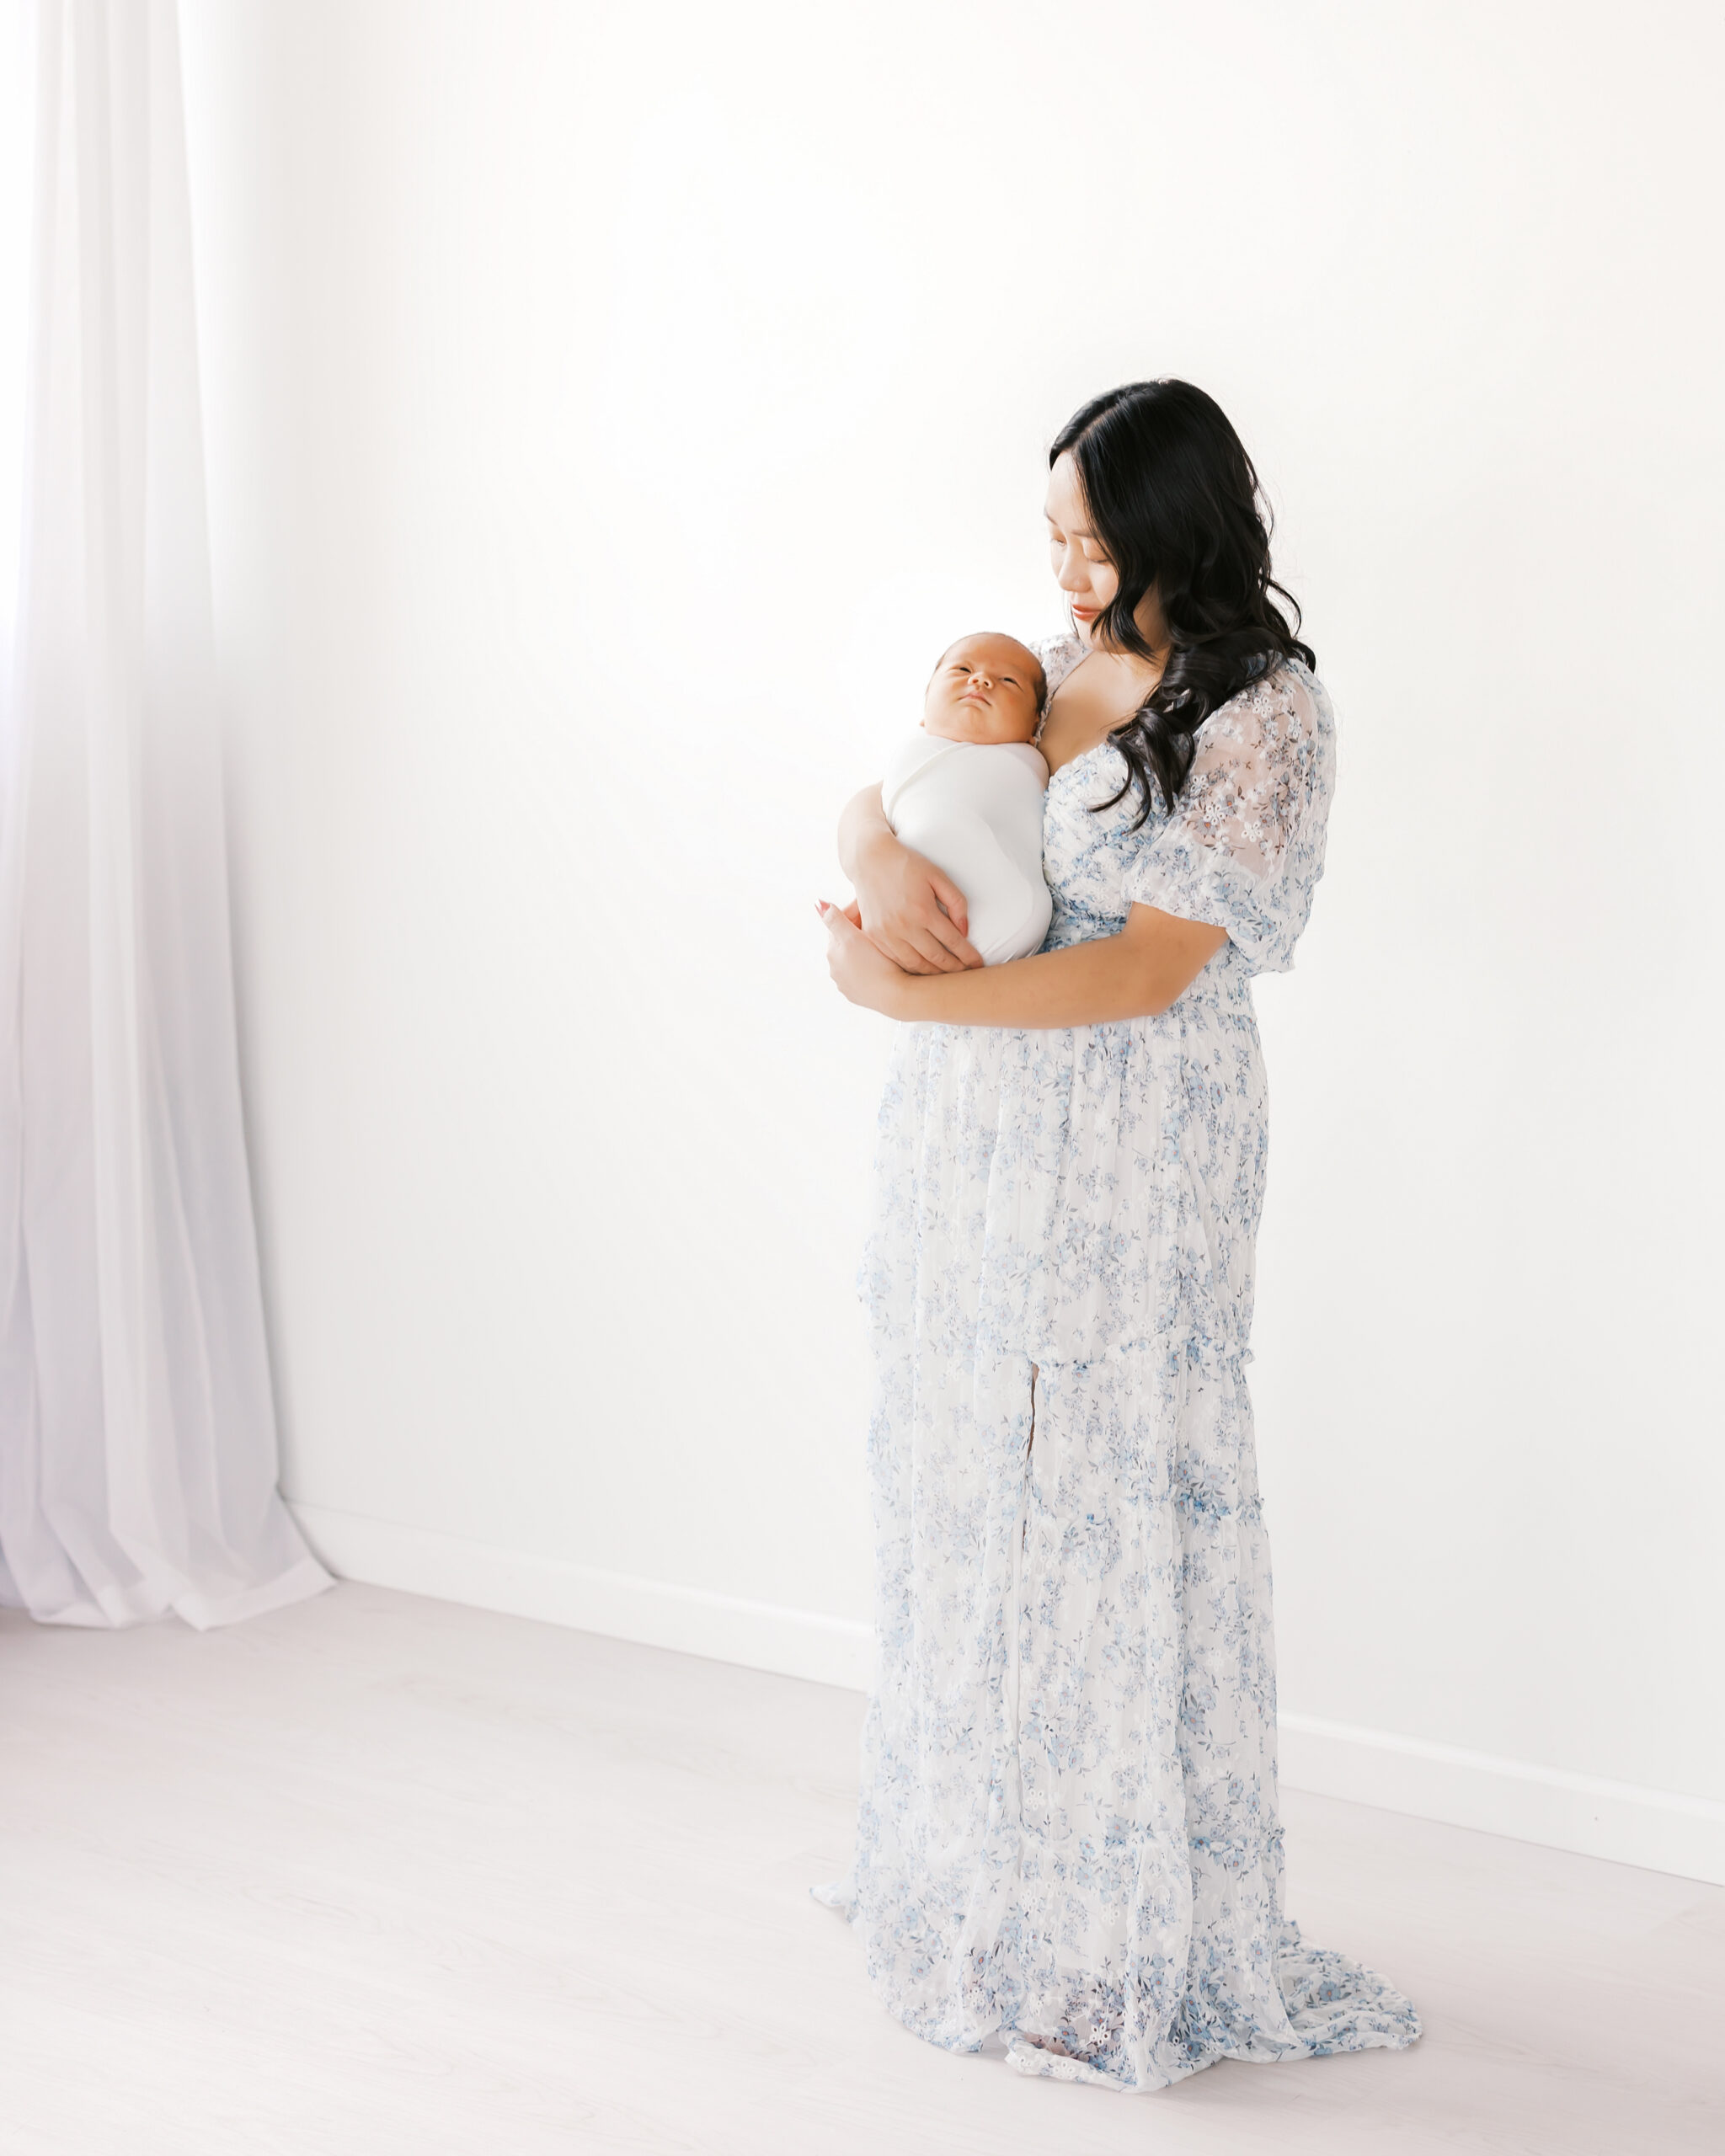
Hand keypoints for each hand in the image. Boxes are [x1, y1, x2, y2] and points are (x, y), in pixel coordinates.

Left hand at [818, 901, 913, 1016]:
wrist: (895, 996)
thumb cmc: (876, 963)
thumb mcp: (852, 936)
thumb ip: (835, 919)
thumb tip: (818, 904)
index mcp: (832, 952)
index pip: (840, 925)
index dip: (856, 915)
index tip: (872, 910)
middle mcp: (835, 970)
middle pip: (847, 943)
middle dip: (859, 933)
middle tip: (881, 925)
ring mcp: (847, 985)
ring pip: (856, 960)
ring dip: (866, 951)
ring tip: (885, 945)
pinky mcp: (860, 996)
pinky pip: (865, 975)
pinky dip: (871, 968)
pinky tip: (885, 964)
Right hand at [851, 832, 981, 973]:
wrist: (870, 859)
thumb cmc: (907, 865)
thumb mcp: (938, 876)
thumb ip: (956, 902)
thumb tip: (964, 930)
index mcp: (923, 911)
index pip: (953, 941)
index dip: (968, 955)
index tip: (978, 964)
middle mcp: (904, 926)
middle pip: (936, 958)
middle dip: (955, 969)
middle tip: (967, 974)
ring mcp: (886, 934)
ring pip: (915, 965)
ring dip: (934, 974)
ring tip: (948, 975)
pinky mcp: (874, 936)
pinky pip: (896, 960)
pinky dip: (912, 968)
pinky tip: (923, 968)